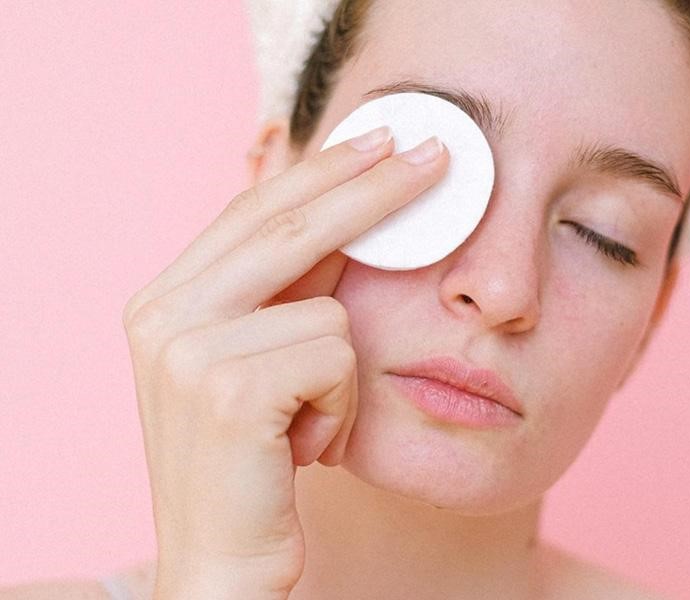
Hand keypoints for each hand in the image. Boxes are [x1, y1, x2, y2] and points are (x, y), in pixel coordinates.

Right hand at [120, 127, 447, 598]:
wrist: (223, 566)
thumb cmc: (255, 464)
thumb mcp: (261, 363)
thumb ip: (285, 288)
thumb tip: (337, 206)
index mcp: (164, 300)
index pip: (255, 210)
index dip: (323, 169)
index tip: (379, 138)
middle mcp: (162, 314)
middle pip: (289, 222)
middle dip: (373, 185)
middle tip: (438, 152)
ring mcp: (187, 348)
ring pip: (328, 306)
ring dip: (341, 374)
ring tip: (308, 423)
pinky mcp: (229, 387)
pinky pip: (337, 356)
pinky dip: (342, 405)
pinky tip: (305, 446)